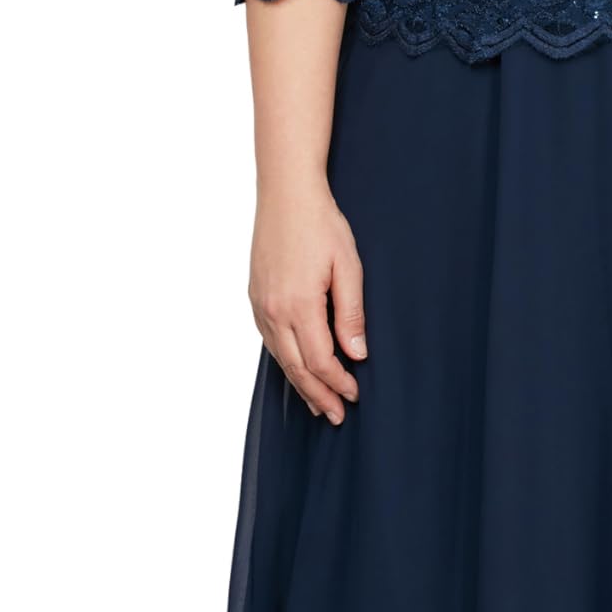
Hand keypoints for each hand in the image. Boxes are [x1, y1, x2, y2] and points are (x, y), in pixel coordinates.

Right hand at [248, 182, 365, 424]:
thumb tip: (356, 354)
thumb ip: (351, 314)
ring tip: (318, 403)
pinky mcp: (255, 298)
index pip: (320, 361)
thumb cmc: (321, 225)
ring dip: (300, 383)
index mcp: (299, 305)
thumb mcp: (348, 267)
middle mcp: (274, 311)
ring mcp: (260, 305)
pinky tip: (297, 368)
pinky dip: (285, 361)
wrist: (286, 195)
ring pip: (280, 358)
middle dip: (318, 395)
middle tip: (335, 416)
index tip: (356, 394)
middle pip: (297, 367)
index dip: (338, 383)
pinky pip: (269, 341)